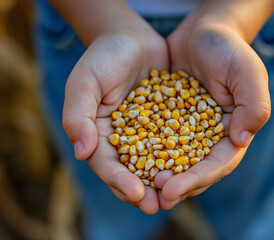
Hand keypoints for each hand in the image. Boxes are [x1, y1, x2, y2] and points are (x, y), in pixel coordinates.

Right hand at [62, 27, 168, 213]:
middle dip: (144, 191)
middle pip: (132, 172)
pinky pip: (177, 143)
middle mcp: (124, 140)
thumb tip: (81, 152)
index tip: (135, 193)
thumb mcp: (85, 81)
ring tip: (178, 194)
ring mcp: (147, 134)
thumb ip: (78, 115)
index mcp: (99, 136)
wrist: (130, 38)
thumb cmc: (103, 58)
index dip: (119, 181)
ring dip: (166, 181)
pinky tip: (196, 166)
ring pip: (156, 164)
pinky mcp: (168, 123)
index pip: (107, 165)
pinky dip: (184, 156)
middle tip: (157, 205)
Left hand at [155, 13, 270, 208]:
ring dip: (157, 176)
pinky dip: (144, 153)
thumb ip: (253, 105)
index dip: (195, 179)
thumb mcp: (247, 71)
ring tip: (137, 189)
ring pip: (173, 161)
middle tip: (152, 198)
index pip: (217, 164)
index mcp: (233, 133)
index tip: (171, 190)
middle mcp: (210, 138)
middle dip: (174, 186)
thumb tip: (241, 140)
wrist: (203, 32)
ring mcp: (188, 131)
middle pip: (194, 170)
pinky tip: (127, 161)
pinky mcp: (168, 121)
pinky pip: (155, 140)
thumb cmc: (229, 49)